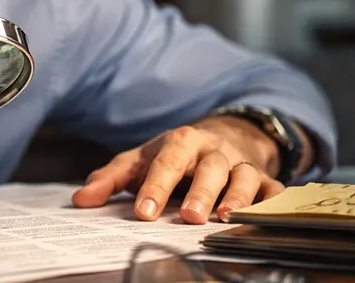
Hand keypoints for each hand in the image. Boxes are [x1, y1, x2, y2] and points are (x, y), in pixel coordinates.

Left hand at [71, 119, 285, 223]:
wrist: (222, 137)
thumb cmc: (174, 154)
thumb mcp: (140, 160)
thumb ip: (110, 179)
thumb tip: (81, 200)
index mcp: (181, 142)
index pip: (166, 163)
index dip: (155, 187)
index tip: (143, 212)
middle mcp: (214, 151)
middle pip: (210, 168)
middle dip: (200, 191)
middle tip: (188, 216)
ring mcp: (241, 164)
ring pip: (244, 177)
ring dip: (237, 196)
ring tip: (225, 217)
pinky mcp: (264, 179)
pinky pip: (273, 189)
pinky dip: (272, 201)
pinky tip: (264, 215)